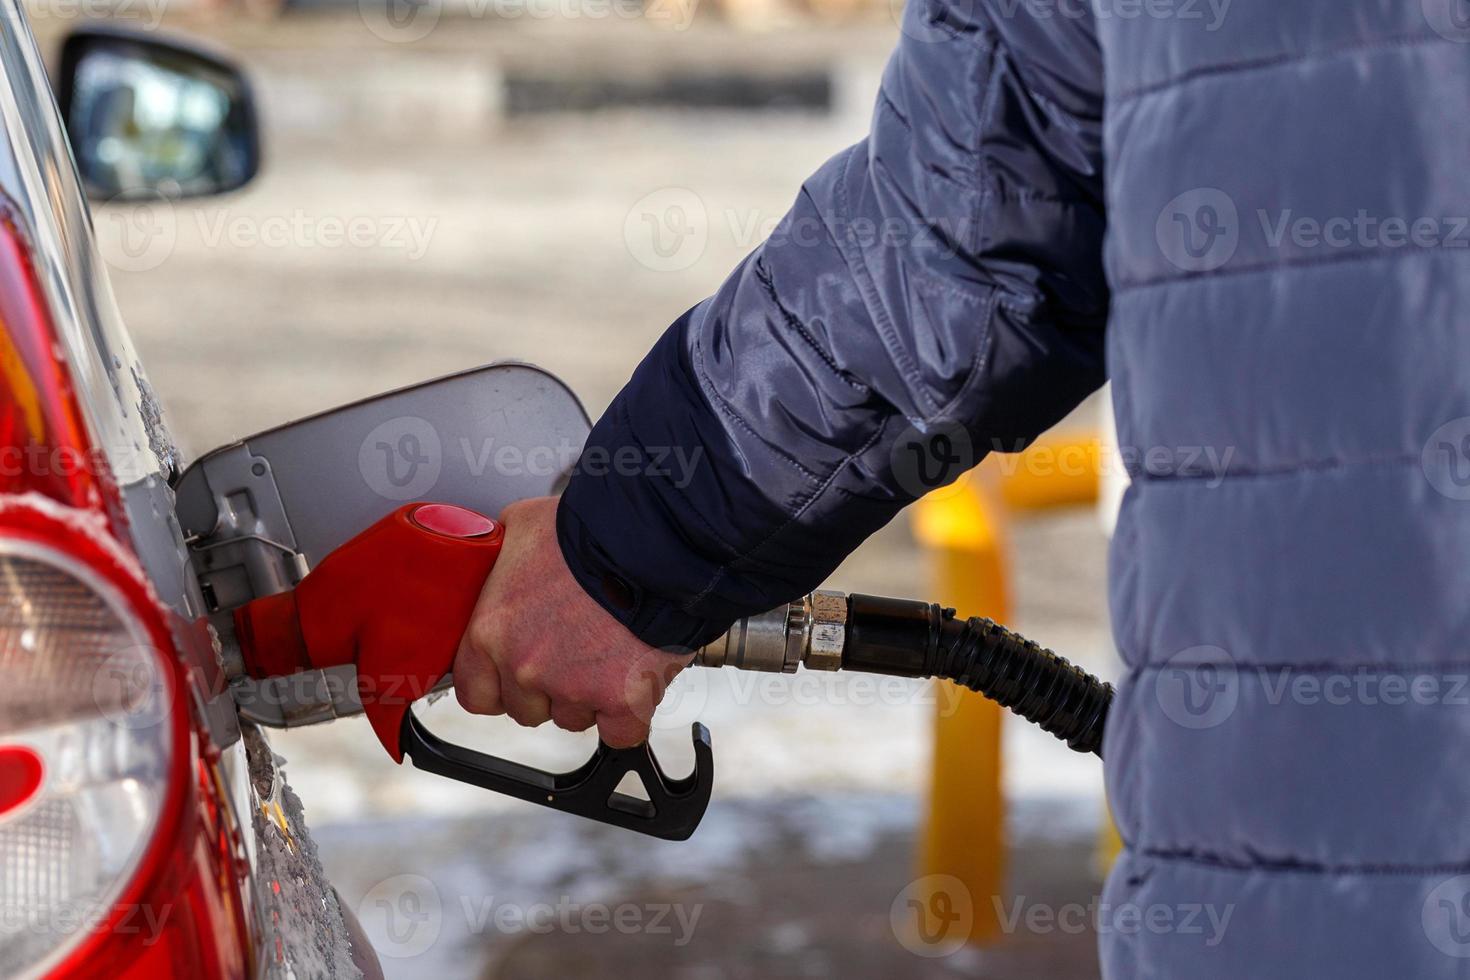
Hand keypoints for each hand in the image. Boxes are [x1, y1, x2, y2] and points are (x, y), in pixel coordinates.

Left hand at [451, 495, 689, 746]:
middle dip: (548, 687)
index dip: (499, 683)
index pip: (476, 693)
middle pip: (528, 709)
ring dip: (589, 695)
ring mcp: (573, 688)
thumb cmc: (590, 530)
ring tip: (609, 649)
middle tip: (573, 648)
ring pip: (574, 718)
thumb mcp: (519, 528)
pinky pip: (620, 732)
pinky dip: (629, 713)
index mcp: (491, 632)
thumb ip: (499, 564)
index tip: (515, 672)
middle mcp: (526, 667)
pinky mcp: (622, 700)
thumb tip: (492, 564)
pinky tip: (633, 679)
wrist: (652, 539)